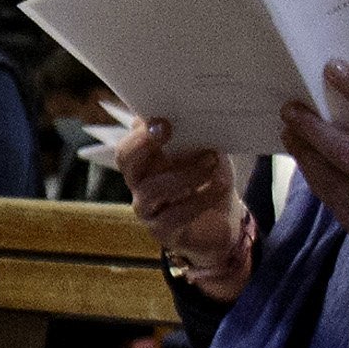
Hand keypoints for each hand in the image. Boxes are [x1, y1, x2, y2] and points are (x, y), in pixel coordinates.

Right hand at [114, 124, 259, 299]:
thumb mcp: (206, 155)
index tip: (163, 119)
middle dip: (144, 143)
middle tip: (169, 131)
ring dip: (184, 172)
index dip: (140, 131)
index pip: (130, 141)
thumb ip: (196, 138)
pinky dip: (201, 197)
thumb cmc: (209, 182)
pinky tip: (220, 187)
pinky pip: (175, 214)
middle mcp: (139, 182)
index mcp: (147, 159)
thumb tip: (196, 117)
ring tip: (211, 162)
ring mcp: (147, 208)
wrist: (222, 223)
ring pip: (152, 188)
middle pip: (125, 160)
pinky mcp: (161, 230)